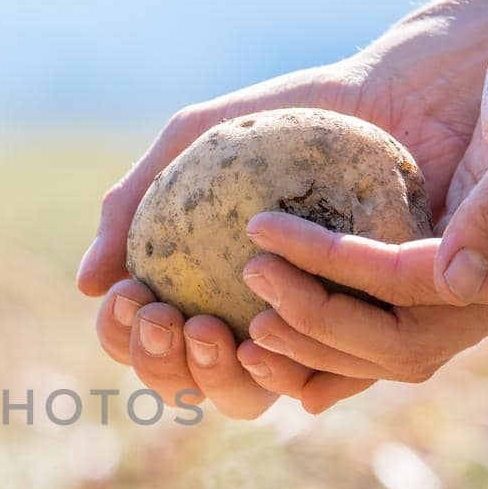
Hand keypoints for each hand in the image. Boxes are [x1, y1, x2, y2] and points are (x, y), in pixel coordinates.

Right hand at [78, 27, 482, 418]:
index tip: (127, 298)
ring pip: (248, 395)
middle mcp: (253, 325)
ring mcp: (314, 340)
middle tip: (163, 317)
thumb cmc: (294, 115)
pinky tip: (263, 342)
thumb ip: (136, 203)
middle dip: (161, 364)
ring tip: (208, 330)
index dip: (124, 336)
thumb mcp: (198, 141)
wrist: (400, 93)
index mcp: (204, 291)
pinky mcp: (380, 342)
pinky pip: (327, 379)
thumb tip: (87, 284)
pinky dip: (288, 372)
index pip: (147, 340)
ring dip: (214, 376)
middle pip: (188, 382)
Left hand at [240, 5, 487, 412]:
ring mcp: (483, 300)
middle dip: (314, 321)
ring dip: (317, 347)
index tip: (259, 233)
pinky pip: (389, 331)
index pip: (409, 283)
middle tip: (246, 287)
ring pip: (387, 353)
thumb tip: (456, 282)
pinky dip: (335, 344)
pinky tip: (278, 336)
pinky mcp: (458, 285)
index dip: (330, 264)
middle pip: (395, 342)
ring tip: (247, 328)